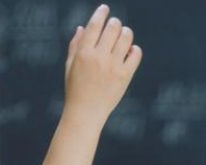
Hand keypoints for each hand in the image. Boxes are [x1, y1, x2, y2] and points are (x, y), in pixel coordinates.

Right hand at [64, 5, 141, 123]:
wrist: (85, 113)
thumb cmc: (75, 89)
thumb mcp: (70, 67)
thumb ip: (75, 46)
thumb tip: (82, 27)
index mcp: (83, 54)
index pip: (94, 26)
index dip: (100, 13)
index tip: (104, 8)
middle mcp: (99, 58)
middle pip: (113, 27)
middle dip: (114, 23)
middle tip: (114, 25)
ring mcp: (113, 66)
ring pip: (126, 37)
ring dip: (125, 33)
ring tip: (123, 36)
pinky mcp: (125, 75)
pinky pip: (136, 53)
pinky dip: (133, 49)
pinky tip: (129, 51)